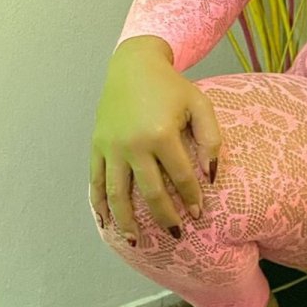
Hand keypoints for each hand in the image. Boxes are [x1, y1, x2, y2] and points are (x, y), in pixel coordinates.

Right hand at [89, 39, 221, 242]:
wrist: (133, 65)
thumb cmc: (172, 87)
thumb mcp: (200, 105)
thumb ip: (211, 139)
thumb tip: (211, 176)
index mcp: (161, 134)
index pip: (180, 177)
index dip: (191, 198)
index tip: (199, 214)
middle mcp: (133, 144)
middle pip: (150, 192)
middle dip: (164, 217)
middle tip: (176, 235)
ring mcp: (111, 147)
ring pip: (118, 194)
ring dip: (127, 221)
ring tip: (136, 241)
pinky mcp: (97, 146)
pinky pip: (96, 181)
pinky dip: (99, 203)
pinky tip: (106, 221)